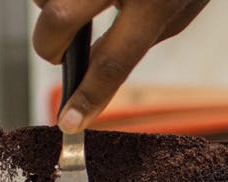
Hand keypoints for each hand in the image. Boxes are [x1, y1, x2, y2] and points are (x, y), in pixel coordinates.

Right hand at [32, 0, 208, 132]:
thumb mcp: (180, 10)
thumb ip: (140, 37)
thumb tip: (94, 67)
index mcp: (155, 3)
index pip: (114, 62)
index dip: (87, 97)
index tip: (68, 123)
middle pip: (58, 19)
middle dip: (47, 46)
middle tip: (56, 54)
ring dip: (50, 5)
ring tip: (80, 4)